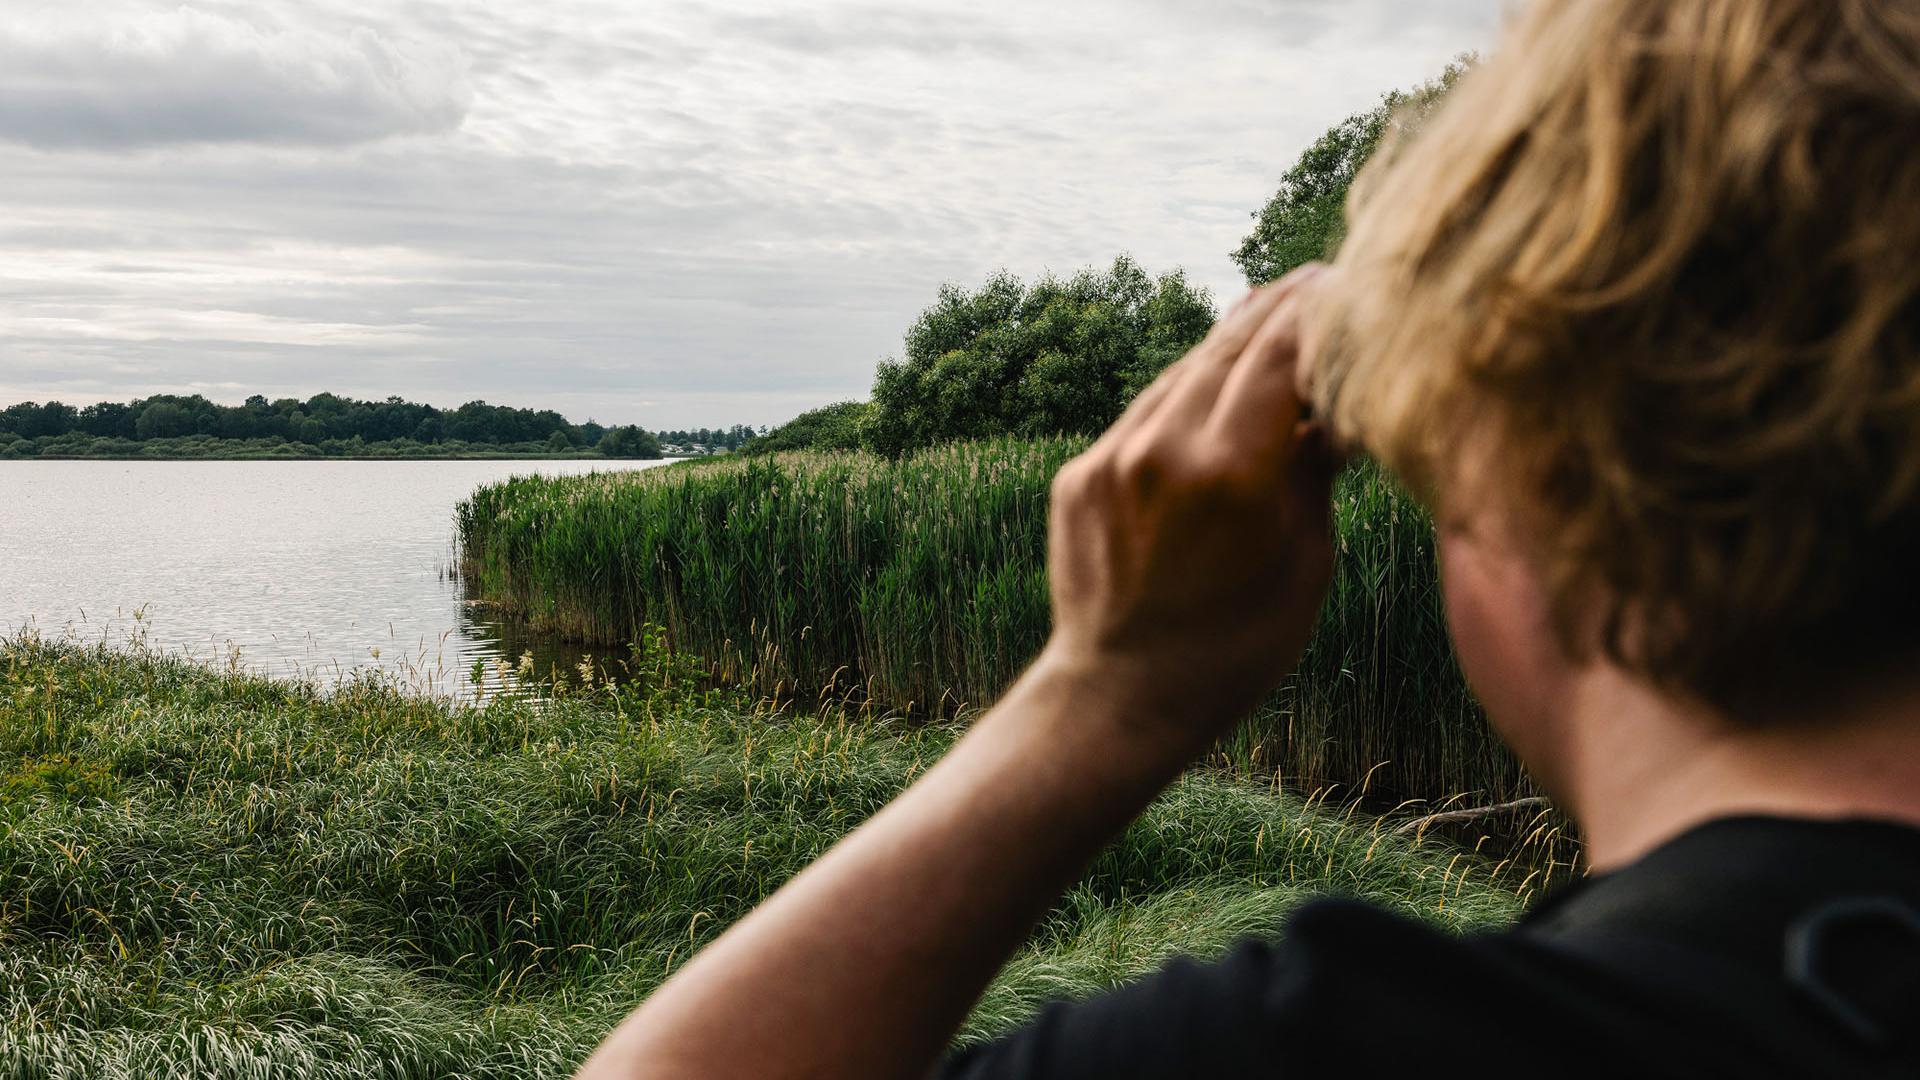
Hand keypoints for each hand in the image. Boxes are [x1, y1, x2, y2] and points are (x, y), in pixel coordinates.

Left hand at [1039, 264, 1338, 750]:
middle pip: (1230, 346)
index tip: (1348, 284)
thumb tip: (1340, 403)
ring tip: (1273, 320)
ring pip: (1183, 372)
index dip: (1317, 310)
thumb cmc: (1235, 647)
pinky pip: (1144, 412)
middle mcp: (1162, 449)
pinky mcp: (1080, 472)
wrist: (1120, 698)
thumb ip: (1316, 470)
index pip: (1281, 352)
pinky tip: (1216, 387)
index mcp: (1230, 472)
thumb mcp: (1305, 563)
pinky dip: (1186, 394)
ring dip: (1230, 346)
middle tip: (1319, 281)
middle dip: (1279, 309)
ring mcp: (1111, 457)